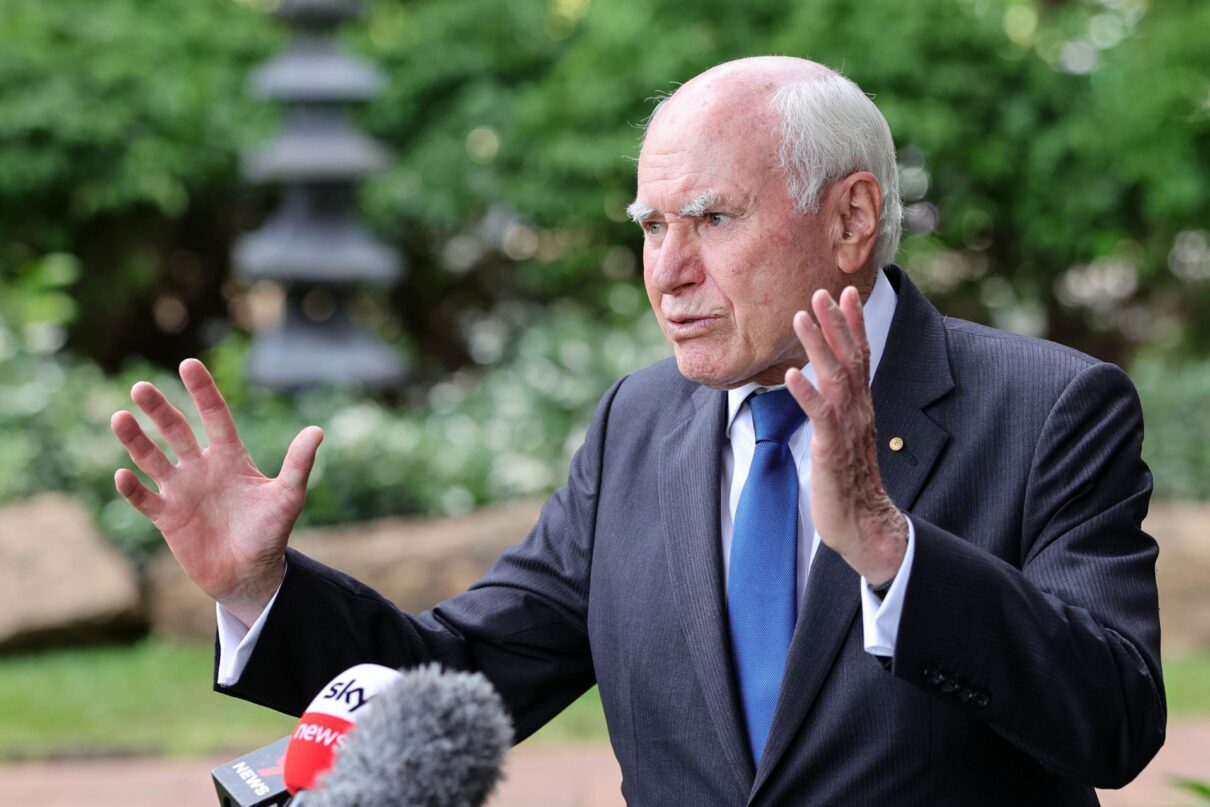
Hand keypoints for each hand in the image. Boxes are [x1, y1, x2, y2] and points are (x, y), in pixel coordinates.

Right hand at [110, 358, 323, 624]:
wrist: (251, 574)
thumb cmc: (271, 532)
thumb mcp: (288, 497)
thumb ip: (298, 465)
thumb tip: (317, 431)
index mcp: (230, 457)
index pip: (214, 416)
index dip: (202, 391)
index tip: (188, 363)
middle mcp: (202, 468)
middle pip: (176, 431)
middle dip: (159, 410)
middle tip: (140, 387)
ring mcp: (182, 491)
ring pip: (152, 459)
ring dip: (136, 440)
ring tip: (120, 418)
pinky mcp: (167, 517)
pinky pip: (144, 499)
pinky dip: (133, 488)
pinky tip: (124, 474)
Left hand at [784, 286, 906, 584]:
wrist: (864, 525)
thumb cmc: (850, 484)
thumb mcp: (845, 438)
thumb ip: (839, 410)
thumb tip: (825, 386)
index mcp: (861, 407)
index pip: (860, 356)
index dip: (853, 324)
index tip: (846, 292)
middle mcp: (859, 412)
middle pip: (850, 358)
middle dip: (836, 323)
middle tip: (821, 290)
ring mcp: (847, 430)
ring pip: (835, 379)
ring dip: (818, 346)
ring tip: (801, 317)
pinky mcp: (832, 451)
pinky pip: (821, 417)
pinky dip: (807, 394)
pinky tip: (792, 375)